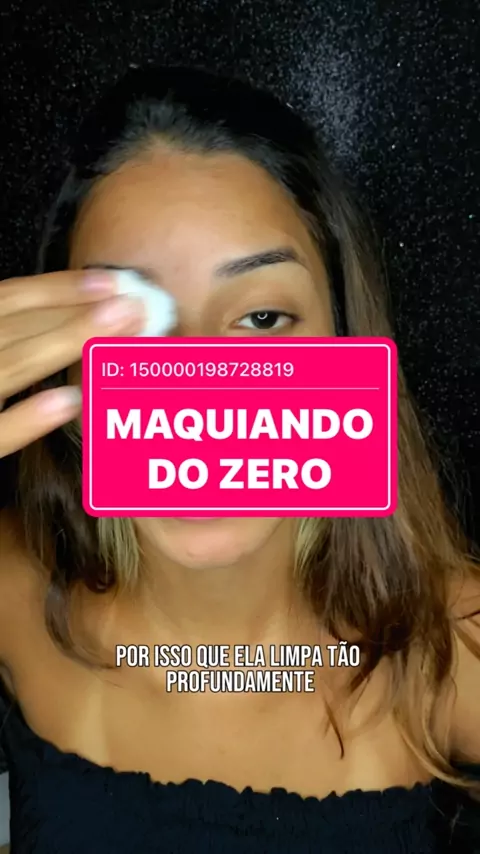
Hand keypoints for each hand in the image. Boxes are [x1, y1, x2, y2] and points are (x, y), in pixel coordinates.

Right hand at [0, 270, 144, 457]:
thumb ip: (14, 344)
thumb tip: (74, 325)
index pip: (4, 302)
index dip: (56, 288)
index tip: (110, 283)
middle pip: (11, 330)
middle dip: (75, 314)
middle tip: (136, 306)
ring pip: (6, 368)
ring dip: (63, 345)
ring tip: (117, 335)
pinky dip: (27, 418)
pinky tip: (70, 401)